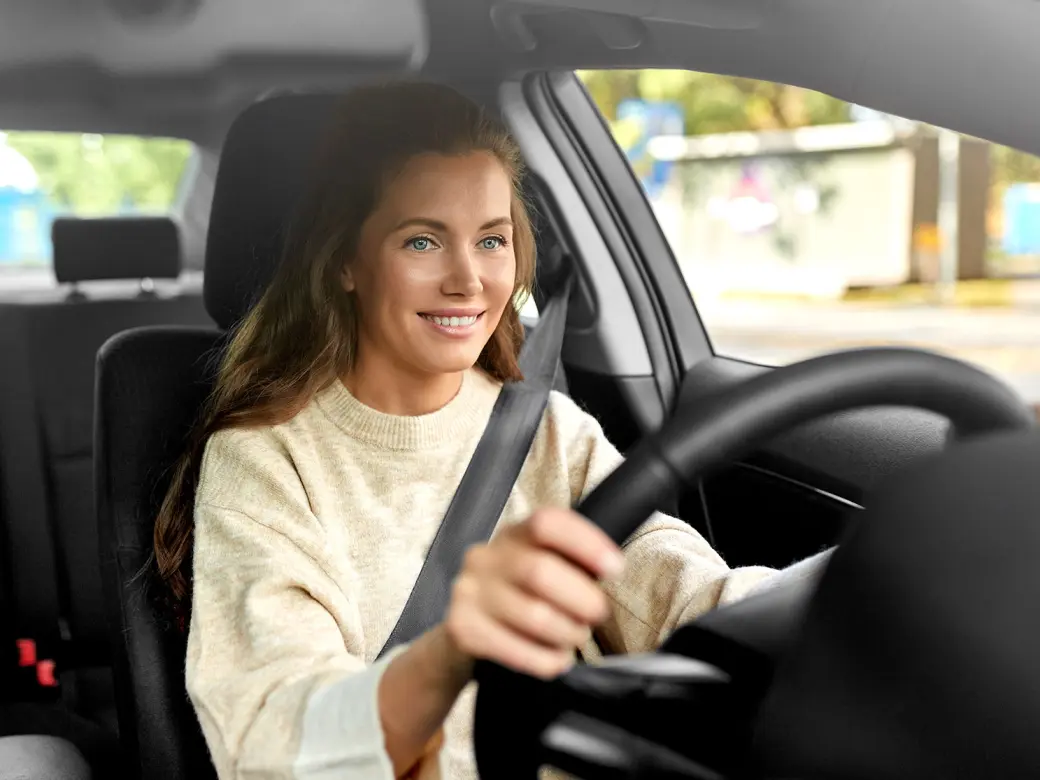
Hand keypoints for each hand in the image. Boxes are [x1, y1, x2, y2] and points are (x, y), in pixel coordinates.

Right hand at [443, 507, 625, 678]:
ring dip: (567, 633)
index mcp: (514, 534)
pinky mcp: (462, 627)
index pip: (547, 523)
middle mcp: (486, 557)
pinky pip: (517, 650)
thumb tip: (610, 568)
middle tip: (596, 614)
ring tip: (574, 636)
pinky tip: (556, 658)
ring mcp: (468, 591)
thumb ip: (571, 562)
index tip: (614, 567)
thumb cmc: (520, 594)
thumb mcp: (542, 566)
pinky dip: (547, 660)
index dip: (586, 542)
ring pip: (534, 616)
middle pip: (541, 572)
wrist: (464, 628)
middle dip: (581, 599)